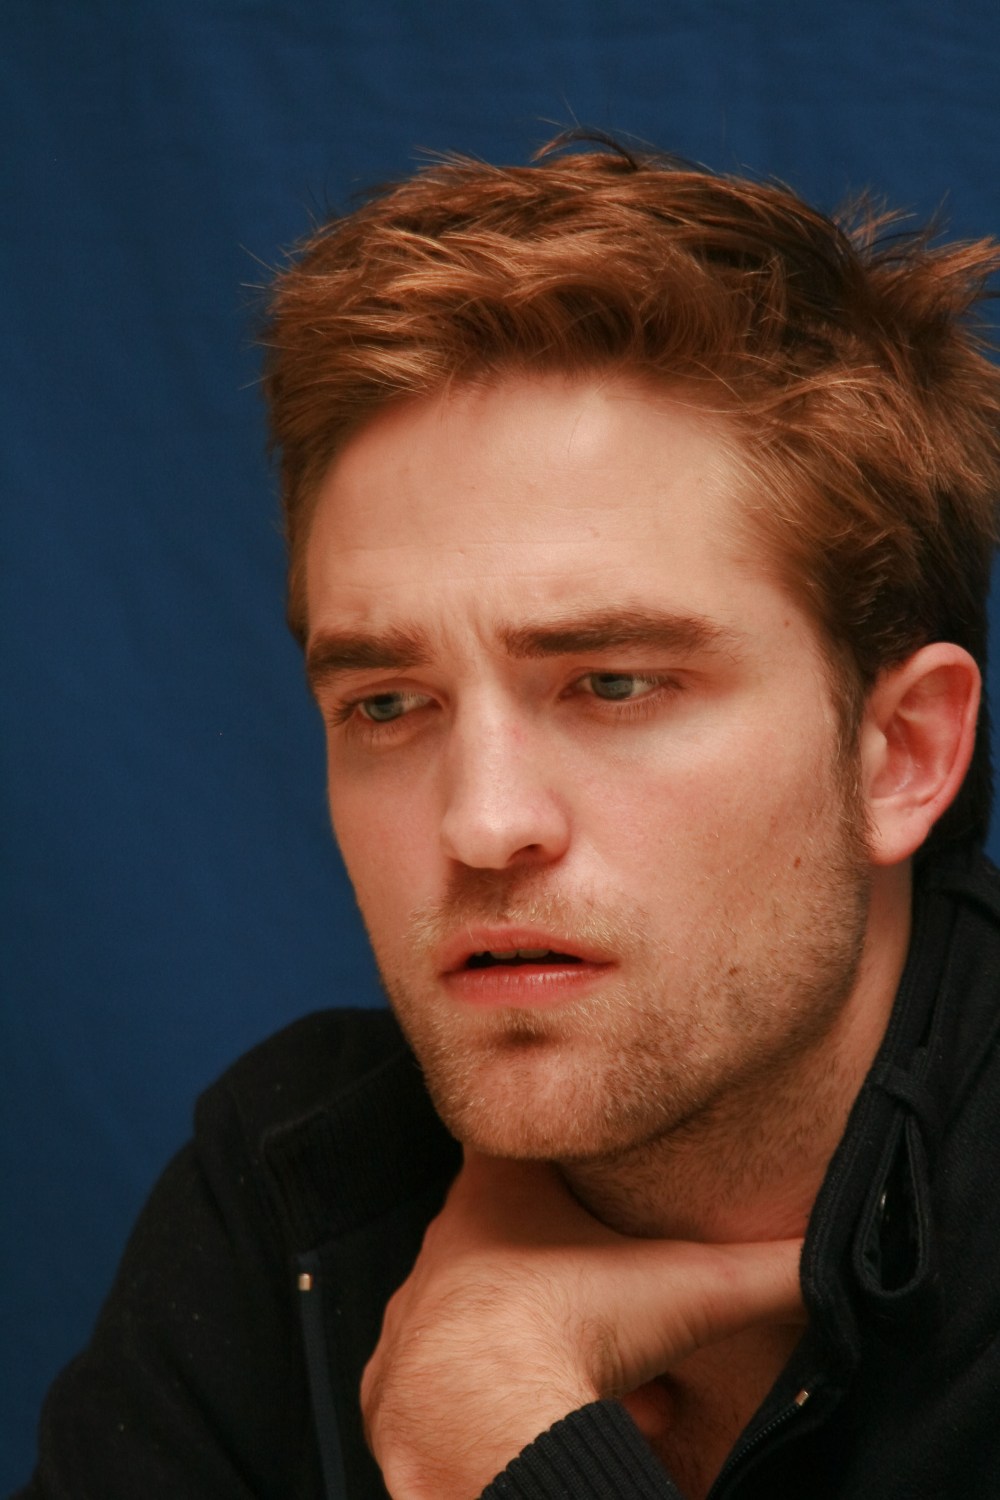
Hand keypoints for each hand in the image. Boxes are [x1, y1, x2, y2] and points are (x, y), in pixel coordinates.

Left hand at [361, 1151, 802, 1498]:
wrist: (477, 1411)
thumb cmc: (572, 1325)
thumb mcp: (692, 1286)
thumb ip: (771, 1269)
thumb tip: (834, 1254)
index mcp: (498, 1187)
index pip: (515, 1136)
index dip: (552, 1146)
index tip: (584, 1157)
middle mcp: (448, 1237)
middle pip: (515, 1231)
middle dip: (577, 1267)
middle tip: (628, 1299)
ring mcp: (418, 1306)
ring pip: (496, 1310)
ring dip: (552, 1336)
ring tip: (617, 1378)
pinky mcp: (403, 1375)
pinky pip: (468, 1375)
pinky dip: (514, 1388)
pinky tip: (564, 1414)